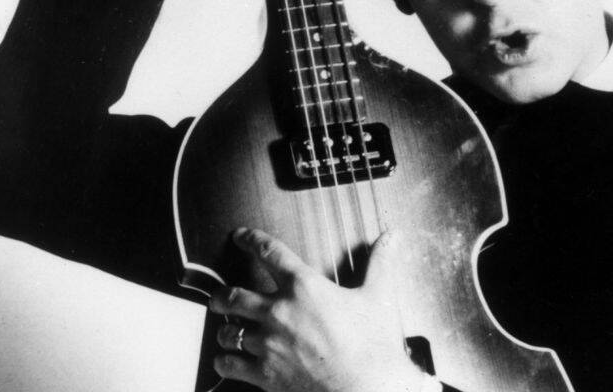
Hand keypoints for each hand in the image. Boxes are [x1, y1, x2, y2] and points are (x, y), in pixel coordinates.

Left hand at [209, 227, 427, 391]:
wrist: (366, 389)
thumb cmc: (373, 344)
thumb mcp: (378, 296)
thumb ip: (380, 262)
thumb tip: (392, 236)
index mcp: (304, 286)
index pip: (269, 253)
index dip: (250, 240)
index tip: (239, 236)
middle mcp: (279, 311)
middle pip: (233, 296)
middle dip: (221, 295)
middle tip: (219, 296)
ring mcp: (268, 344)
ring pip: (228, 332)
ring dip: (225, 330)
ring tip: (226, 330)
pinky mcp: (264, 374)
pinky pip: (230, 364)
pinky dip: (226, 360)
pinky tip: (228, 359)